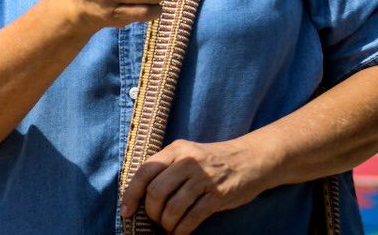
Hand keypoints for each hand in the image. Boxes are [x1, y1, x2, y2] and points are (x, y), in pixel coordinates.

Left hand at [121, 137, 276, 232]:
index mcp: (175, 149)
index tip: (126, 211)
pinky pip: (192, 218)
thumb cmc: (212, 161)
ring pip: (173, 208)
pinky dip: (182, 230)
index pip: (144, 171)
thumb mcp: (188, 154)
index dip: (131, 194)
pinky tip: (180, 233)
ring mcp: (203, 178)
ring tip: (169, 228)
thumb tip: (141, 195)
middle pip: (156, 192)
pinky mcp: (217, 195)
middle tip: (155, 221)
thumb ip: (167, 168)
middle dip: (151, 213)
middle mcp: (187, 161)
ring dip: (167, 224)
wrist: (251, 159)